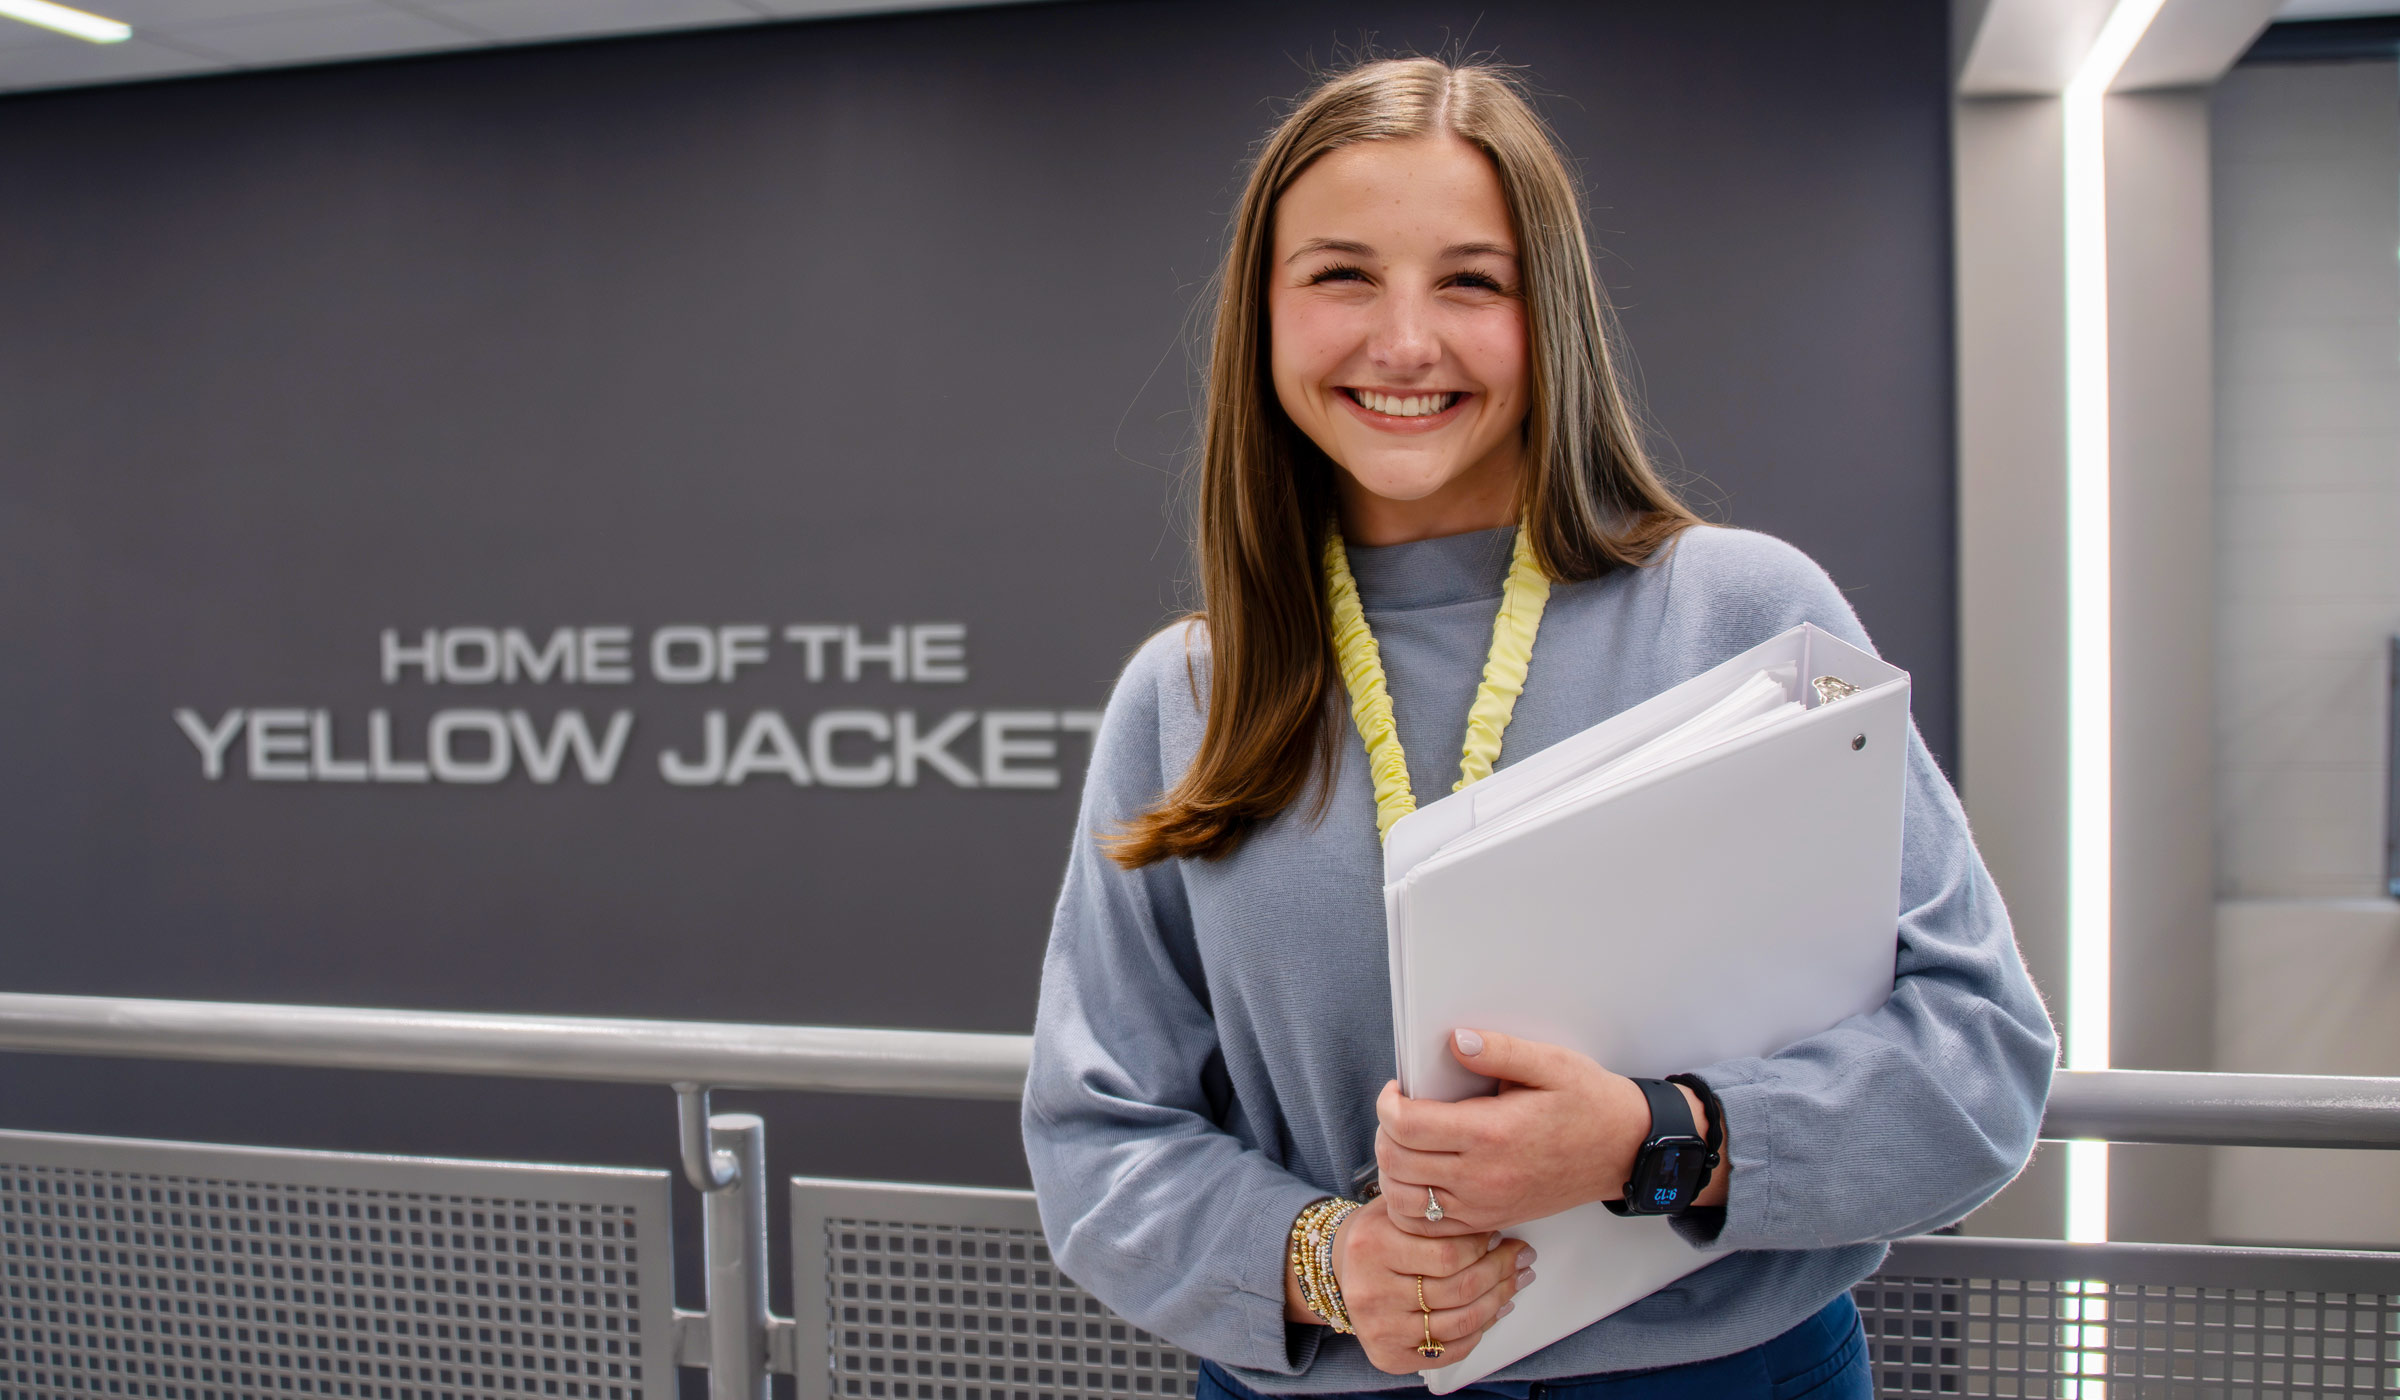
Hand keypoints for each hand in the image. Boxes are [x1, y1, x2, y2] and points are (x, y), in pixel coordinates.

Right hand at [1329, 1200, 1530, 1374]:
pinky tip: (1494, 1310)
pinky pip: (1449, 1350)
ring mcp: (1381, 1328)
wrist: (1341, 1271)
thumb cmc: (1378, 1235)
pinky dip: (1480, 1331)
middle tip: (1519, 1256)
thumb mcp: (1395, 1209)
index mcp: (1371, 1246)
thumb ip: (1434, 1209)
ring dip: (1498, 1300)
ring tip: (1514, 1281)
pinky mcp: (1389, 1356)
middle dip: (1499, 1271)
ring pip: (1460, 1321)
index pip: (1447, 1253)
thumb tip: (1494, 1216)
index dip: (1483, 1245)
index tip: (1500, 1235)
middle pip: (1458, 1289)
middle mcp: (1371, 1292)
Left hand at [1375, 1028, 1725, 1235]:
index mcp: (1492, 1133)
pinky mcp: (1489, 1220)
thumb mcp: (1552, 1063)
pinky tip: (1423, 1176)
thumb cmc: (1589, 1104)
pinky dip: (1412, 1204)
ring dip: (1392, 1171)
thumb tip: (1455, 1041)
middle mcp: (1482, 1176)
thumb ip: (1499, 1049)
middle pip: (1395, 1162)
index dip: (1388, 1102)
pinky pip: (1429, 1226)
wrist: (1624, 1151)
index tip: (1397, 1089)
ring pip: (1404, 1200)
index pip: (1406, 1125)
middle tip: (1400, 1111)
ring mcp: (1484, 1205)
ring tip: (1408, 1143)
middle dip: (1385, 1132)